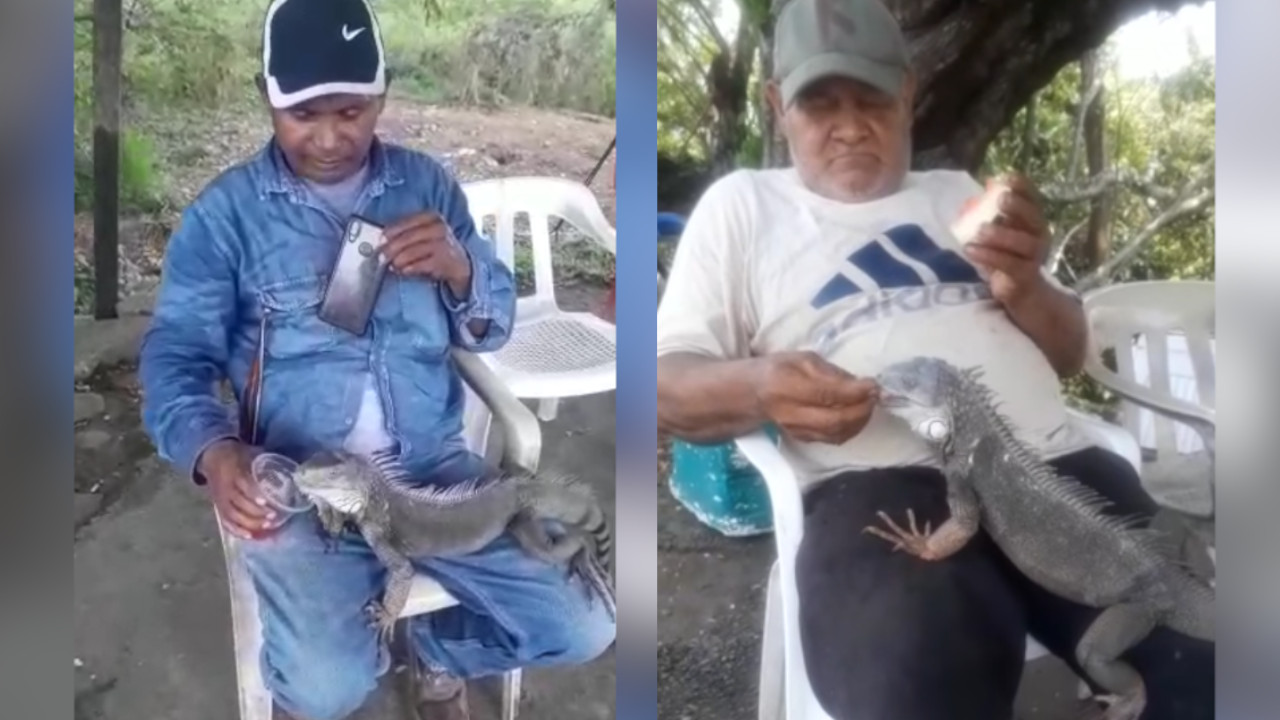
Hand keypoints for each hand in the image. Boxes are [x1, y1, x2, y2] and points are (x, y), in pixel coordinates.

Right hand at [198, 439, 276, 539]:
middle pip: (238, 503)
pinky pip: (225, 522)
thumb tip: (290, 472)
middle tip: (273, 516)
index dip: (253, 494)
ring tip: (267, 525)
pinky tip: (250, 536)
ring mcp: (220, 499)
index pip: (242, 485)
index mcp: (233, 471)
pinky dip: (237, 530)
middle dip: (256, 512)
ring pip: (232, 515)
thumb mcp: (251, 452)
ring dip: (249, 523)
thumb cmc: (238, 455)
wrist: (213, 456)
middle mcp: (225, 487)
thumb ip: (266, 463)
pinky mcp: (218, 507)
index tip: (266, 502)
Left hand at [381, 212, 471, 296]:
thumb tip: (383, 241)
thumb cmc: (436, 247)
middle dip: (392, 248)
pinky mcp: (445, 260)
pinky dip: (409, 268)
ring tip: (391, 265)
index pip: (408, 222)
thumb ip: (406, 234)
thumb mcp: (424, 234)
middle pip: (409, 237)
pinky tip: (403, 271)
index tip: (381, 239)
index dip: (392, 230)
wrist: (459, 264)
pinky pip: (421, 265)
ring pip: (413, 251)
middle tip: (381, 256)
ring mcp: (444, 243)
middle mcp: (440, 227)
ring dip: (399, 260)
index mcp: (432, 216)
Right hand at [753, 352, 879, 444]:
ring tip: (868, 405)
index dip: (855, 392)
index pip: (827, 394)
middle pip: (835, 421)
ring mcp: (797, 430)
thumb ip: (832, 372)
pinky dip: (851, 428)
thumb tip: (861, 385)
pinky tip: (856, 415)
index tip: (873, 384)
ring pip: (837, 434)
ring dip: (860, 421)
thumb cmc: (780, 369)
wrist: (755, 393)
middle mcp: (791, 413)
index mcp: (787, 386)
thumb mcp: (803, 359)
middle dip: (862, 410)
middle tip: (874, 396)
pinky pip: (834, 439)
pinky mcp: (804, 439)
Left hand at [963, 173, 1050, 305]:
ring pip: (1023, 243)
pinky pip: (1009, 264)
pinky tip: (970, 250)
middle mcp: (1039, 234)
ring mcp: (1034, 256)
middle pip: (1033, 217)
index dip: (1022, 186)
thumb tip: (977, 192)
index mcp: (1032, 219)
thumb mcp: (996, 230)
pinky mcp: (1025, 275)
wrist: (1019, 290)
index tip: (1006, 177)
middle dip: (1018, 206)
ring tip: (979, 231)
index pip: (1033, 197)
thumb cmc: (1005, 254)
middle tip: (1000, 200)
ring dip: (1000, 235)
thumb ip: (987, 212)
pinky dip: (989, 256)